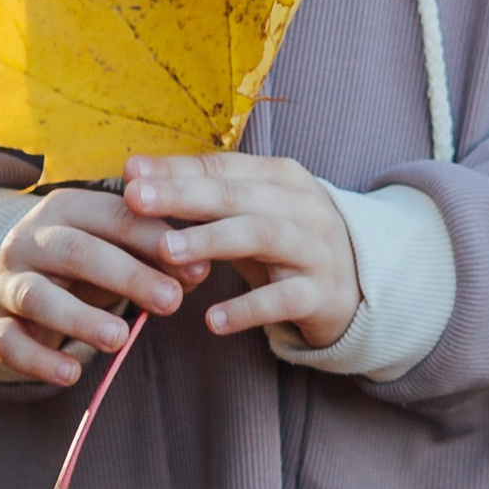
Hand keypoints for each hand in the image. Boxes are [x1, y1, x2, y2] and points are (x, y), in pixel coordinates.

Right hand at [0, 185, 193, 389]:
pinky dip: (39, 361)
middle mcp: (31, 239)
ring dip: (79, 318)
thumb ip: (157, 255)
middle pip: (76, 252)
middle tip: (171, 302)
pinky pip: (8, 343)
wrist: (24, 281)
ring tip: (119, 339)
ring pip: (37, 296)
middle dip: (127, 276)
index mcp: (67, 208)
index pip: (113, 216)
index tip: (198, 269)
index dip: (155, 241)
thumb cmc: (88, 262)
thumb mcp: (120, 250)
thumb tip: (198, 270)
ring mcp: (8, 282)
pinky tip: (71, 375)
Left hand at [123, 153, 362, 352]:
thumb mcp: (251, 212)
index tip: (130, 173)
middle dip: (184, 195)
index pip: (222, 167)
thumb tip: (134, 173)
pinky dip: (248, 309)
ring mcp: (316, 249)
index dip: (176, 169)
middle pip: (237, 195)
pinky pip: (284, 299)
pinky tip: (213, 320)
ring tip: (168, 252)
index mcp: (281, 178)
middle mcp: (302, 205)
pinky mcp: (322, 294)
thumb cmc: (286, 243)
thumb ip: (200, 194)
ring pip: (262, 235)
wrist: (358, 286)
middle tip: (136, 200)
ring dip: (212, 240)